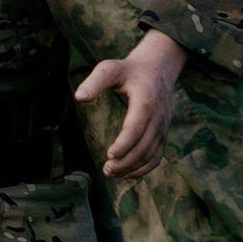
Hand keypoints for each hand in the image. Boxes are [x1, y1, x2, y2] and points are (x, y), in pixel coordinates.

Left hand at [74, 30, 188, 179]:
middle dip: (125, 162)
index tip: (109, 155)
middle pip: (144, 147)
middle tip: (106, 168)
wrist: (158, 68)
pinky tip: (127, 173)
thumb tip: (79, 97)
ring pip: (151, 155)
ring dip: (132, 168)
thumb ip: (95, 81)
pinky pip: (157, 156)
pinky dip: (143, 169)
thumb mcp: (110, 69)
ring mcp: (163, 127)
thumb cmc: (129, 70)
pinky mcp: (163, 133)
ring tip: (111, 172)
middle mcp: (158, 117)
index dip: (124, 144)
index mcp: (146, 102)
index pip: (136, 128)